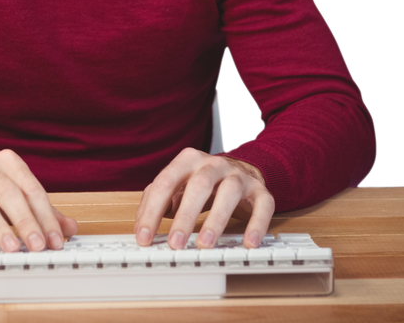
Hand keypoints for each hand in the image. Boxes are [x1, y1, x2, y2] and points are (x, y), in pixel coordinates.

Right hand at [0, 149, 78, 253]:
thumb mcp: (14, 197)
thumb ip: (41, 212)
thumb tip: (69, 227)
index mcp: (8, 162)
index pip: (32, 189)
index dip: (46, 216)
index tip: (55, 239)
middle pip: (9, 193)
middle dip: (25, 222)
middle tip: (37, 246)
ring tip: (11, 248)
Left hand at [134, 148, 273, 249]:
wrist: (240, 169)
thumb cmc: (202, 182)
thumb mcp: (176, 186)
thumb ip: (155, 201)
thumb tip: (140, 225)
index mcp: (187, 160)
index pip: (166, 183)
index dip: (153, 211)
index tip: (144, 236)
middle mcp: (213, 164)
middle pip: (199, 185)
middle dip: (185, 216)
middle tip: (175, 243)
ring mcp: (238, 175)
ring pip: (229, 193)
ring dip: (217, 220)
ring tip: (205, 244)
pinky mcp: (260, 190)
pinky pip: (263, 205)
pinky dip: (257, 224)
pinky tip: (249, 242)